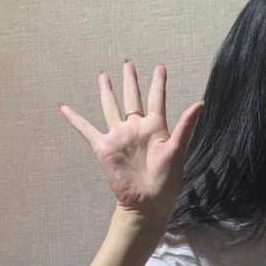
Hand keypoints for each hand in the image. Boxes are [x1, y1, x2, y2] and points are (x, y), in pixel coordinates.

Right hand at [60, 62, 202, 229]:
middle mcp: (136, 128)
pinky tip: (64, 108)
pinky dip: (75, 119)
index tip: (160, 67)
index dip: (158, 83)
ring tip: (103, 76)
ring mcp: (119, 137)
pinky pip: (86, 129)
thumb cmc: (167, 181)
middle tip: (127, 63)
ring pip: (110, 108)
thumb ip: (186, 126)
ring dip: (107, 92)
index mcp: (155, 128)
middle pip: (132, 98)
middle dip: (130, 81)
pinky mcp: (104, 148)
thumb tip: (200, 103)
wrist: (147, 202)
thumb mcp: (178, 151)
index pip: (157, 99)